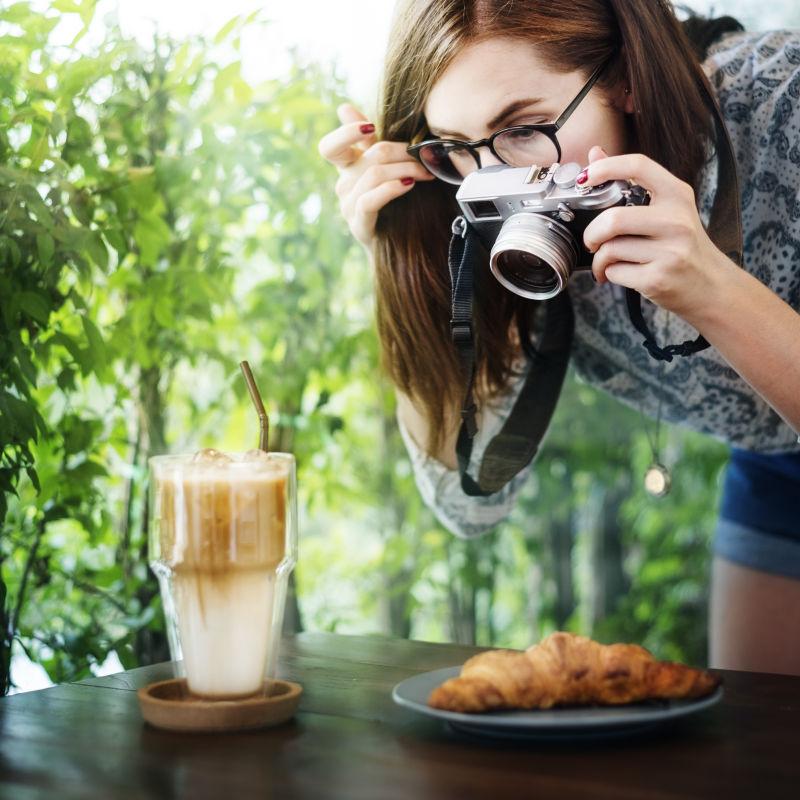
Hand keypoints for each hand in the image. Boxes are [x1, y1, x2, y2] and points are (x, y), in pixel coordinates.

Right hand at [317, 103, 434, 248]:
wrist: (393, 243)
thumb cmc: (390, 202)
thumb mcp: (380, 167)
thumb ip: (368, 141)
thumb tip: (343, 106)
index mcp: (346, 168)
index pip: (330, 147)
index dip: (345, 133)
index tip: (370, 128)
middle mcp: (343, 184)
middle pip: (370, 156)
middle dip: (403, 152)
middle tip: (424, 156)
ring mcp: (348, 205)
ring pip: (375, 175)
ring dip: (406, 170)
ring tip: (425, 173)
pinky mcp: (359, 223)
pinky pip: (370, 200)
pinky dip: (391, 189)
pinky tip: (408, 186)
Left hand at [581, 146, 728, 319]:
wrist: (711, 287)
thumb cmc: (683, 246)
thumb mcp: (668, 209)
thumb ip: (631, 182)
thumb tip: (595, 153)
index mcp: (678, 195)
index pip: (639, 166)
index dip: (606, 167)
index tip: (586, 178)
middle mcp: (676, 221)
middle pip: (613, 219)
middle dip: (592, 234)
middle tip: (592, 241)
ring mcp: (669, 252)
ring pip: (610, 250)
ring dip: (599, 260)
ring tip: (606, 264)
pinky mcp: (658, 279)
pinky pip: (615, 272)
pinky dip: (609, 275)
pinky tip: (619, 275)